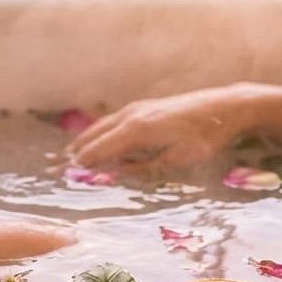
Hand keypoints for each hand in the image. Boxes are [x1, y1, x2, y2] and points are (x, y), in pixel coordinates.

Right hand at [66, 83, 281, 169]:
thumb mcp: (178, 160)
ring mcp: (137, 108)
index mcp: (138, 130)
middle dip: (76, 151)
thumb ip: (145, 168)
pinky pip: (113, 120)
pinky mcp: (144, 106)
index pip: (101, 149)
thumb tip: (116, 173)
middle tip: (56, 167)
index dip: (83, 163)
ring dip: (85, 140)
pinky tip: (97, 137)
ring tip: (69, 154)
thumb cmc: (205, 137)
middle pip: (96, 135)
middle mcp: (132, 115)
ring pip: (102, 125)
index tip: (66, 175)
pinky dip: (99, 131)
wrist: (224, 106)